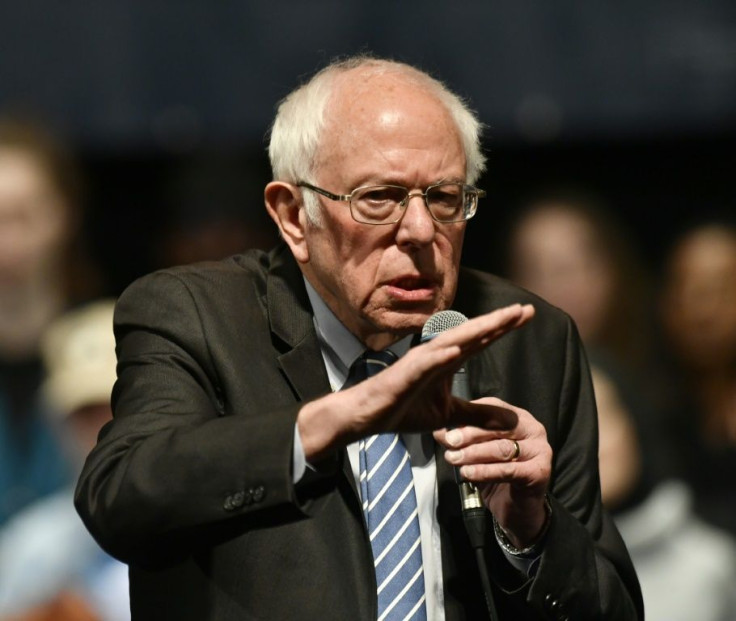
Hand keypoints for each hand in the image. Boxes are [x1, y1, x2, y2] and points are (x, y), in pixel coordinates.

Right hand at [297, 303, 534, 459]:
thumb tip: (511, 420)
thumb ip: (477, 414)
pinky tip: (457, 348)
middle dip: (499, 322)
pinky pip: (425, 363)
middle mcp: (437, 354)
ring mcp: (420, 362)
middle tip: (525, 309)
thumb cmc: (404, 409)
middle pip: (472, 334)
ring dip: (477, 330)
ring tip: (500, 320)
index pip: (480, 341)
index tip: (527, 314)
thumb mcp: (450, 416)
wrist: (369, 416)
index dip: (503, 328)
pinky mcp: (405, 374)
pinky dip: (441, 354)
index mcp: (447, 361)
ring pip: (452, 341)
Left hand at [434, 397, 551, 547]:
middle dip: (470, 434)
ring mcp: (540, 450)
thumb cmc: (497, 476)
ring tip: (454, 459)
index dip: (469, 416)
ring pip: (502, 448)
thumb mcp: (476, 455)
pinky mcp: (539, 472)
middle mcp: (533, 430)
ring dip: (474, 453)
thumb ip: (460, 440)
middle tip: (449, 442)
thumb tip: (438, 430)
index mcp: (519, 418)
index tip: (448, 425)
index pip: (493, 408)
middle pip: (498, 426)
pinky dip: (485, 471)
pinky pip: (507, 470)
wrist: (518, 511)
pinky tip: (467, 473)